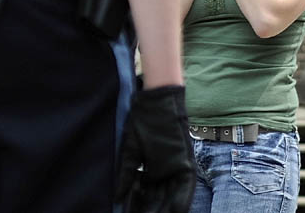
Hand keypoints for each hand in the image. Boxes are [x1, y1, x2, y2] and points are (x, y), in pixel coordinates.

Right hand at [116, 85, 195, 212]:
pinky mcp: (186, 163)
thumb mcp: (131, 151)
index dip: (137, 207)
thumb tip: (117, 198)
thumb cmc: (142, 122)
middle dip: (150, 210)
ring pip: (172, 197)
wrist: (157, 102)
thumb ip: (127, 175)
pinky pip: (186, 188)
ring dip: (165, 209)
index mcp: (151, 170)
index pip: (144, 195)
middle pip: (158, 199)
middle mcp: (165, 172)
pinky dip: (182, 201)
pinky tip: (176, 212)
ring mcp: (176, 168)